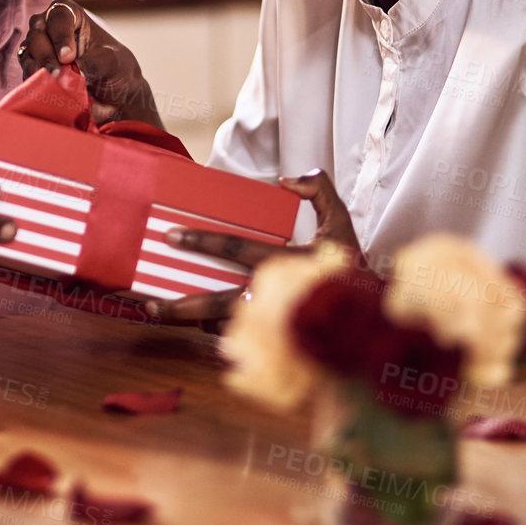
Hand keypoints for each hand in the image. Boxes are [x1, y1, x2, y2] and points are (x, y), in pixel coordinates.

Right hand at [19, 0, 161, 128]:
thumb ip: (93, 63)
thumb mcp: (111, 63)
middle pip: (37, 33)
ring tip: (51, 84)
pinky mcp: (35, 70)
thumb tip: (72, 73)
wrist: (114, 95)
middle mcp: (51, 28)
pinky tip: (43, 91)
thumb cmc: (115, 69)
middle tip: (58, 74)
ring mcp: (40, 49)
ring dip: (36, 69)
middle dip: (46, 55)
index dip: (60, 35)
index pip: (59, 16)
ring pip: (28, 53)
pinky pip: (26, 74)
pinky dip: (33, 82)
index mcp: (72, 16)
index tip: (68, 57)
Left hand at [145, 170, 359, 329]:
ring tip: (159, 312)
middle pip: (218, 302)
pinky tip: (194, 325)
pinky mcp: (278, 346)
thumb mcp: (343, 223)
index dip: (202, 241)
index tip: (173, 236)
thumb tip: (287, 178)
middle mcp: (276, 297)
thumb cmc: (353, 270)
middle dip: (181, 304)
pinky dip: (215, 333)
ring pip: (224, 326)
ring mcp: (276, 326)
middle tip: (149, 300)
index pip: (237, 248)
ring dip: (191, 321)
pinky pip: (239, 340)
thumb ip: (319, 193)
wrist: (376, 321)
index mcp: (287, 263)